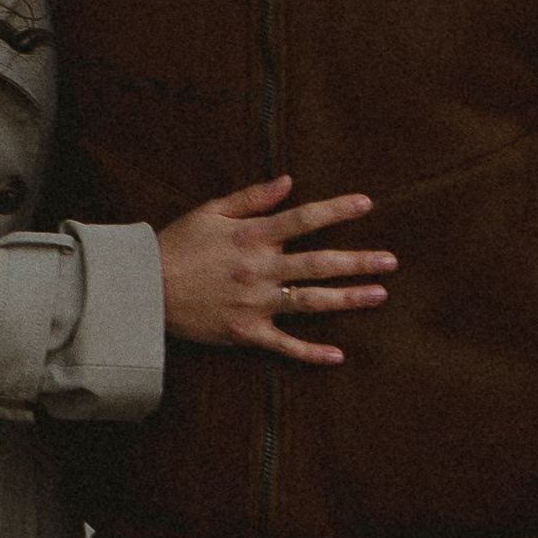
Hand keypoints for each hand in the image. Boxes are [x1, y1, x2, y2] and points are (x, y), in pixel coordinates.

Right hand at [155, 175, 394, 365]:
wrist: (145, 289)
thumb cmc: (178, 244)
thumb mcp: (211, 211)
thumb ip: (252, 197)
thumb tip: (289, 181)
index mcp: (252, 236)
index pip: (303, 219)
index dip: (337, 210)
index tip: (367, 204)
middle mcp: (260, 269)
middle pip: (318, 263)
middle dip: (358, 261)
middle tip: (391, 261)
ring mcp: (255, 303)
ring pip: (311, 302)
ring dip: (348, 299)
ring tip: (379, 295)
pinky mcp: (246, 331)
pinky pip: (285, 345)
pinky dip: (311, 353)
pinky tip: (338, 355)